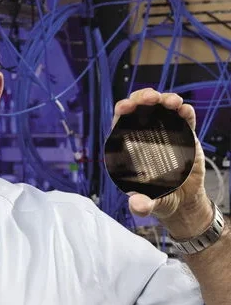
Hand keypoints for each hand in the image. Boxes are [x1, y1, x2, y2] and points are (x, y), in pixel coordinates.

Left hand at [113, 88, 209, 234]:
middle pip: (139, 109)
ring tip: (171, 102)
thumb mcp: (149, 204)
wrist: (183, 200)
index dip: (121, 112)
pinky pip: (184, 119)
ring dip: (164, 100)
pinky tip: (184, 110)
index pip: (120, 124)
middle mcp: (144, 136)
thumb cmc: (159, 198)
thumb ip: (142, 205)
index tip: (126, 107)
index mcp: (129, 148)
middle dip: (142, 99)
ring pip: (160, 109)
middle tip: (151, 99)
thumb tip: (138, 205)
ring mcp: (165, 133)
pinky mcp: (184, 135)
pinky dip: (184, 112)